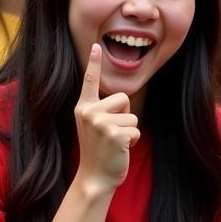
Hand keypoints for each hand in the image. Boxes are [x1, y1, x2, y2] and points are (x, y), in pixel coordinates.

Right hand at [73, 44, 139, 197]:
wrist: (95, 176)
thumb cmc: (99, 150)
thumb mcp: (94, 126)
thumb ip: (102, 110)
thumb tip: (122, 99)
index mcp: (83, 107)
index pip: (90, 80)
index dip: (94, 62)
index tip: (97, 45)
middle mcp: (89, 112)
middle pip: (124, 99)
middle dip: (126, 116)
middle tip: (112, 133)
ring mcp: (100, 123)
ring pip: (133, 117)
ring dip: (130, 131)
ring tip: (115, 142)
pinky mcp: (114, 134)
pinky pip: (136, 131)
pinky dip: (133, 141)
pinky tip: (120, 149)